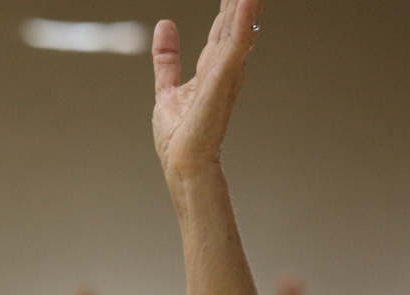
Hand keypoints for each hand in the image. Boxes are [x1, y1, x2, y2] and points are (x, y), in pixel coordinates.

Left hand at [152, 0, 259, 182]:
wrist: (181, 164)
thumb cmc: (178, 139)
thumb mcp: (167, 90)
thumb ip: (167, 60)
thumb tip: (164, 26)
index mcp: (212, 70)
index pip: (222, 29)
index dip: (228, 6)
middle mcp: (224, 69)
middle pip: (234, 22)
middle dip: (239, 0)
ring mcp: (226, 73)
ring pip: (240, 26)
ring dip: (245, 4)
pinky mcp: (223, 80)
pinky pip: (236, 44)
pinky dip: (242, 21)